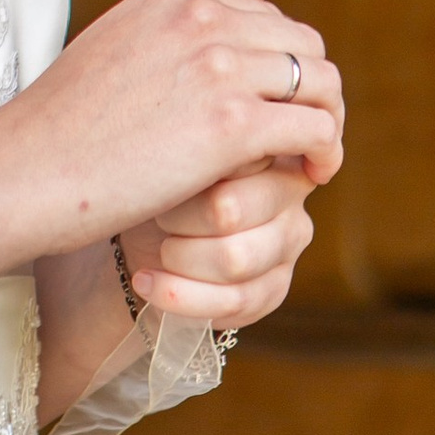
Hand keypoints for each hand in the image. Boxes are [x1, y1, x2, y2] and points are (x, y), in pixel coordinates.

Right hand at [3, 0, 337, 259]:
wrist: (30, 168)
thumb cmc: (68, 118)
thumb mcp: (127, 38)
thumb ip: (192, 12)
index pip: (269, 16)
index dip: (280, 64)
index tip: (272, 104)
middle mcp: (205, 16)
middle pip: (305, 44)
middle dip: (314, 89)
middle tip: (303, 135)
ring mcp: (221, 67)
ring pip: (322, 83)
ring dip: (327, 121)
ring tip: (312, 158)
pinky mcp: (232, 124)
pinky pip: (314, 127)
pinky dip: (324, 151)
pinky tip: (310, 175)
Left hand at [125, 146, 334, 330]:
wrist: (145, 232)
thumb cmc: (158, 181)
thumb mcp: (172, 149)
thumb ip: (203, 137)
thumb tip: (217, 133)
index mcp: (268, 141)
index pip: (238, 156)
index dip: (191, 176)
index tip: (165, 178)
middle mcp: (290, 191)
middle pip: (229, 211)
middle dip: (178, 219)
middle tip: (159, 215)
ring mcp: (289, 242)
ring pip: (234, 260)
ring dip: (179, 258)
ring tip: (159, 249)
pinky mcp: (275, 289)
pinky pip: (233, 301)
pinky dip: (179, 295)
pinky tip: (148, 281)